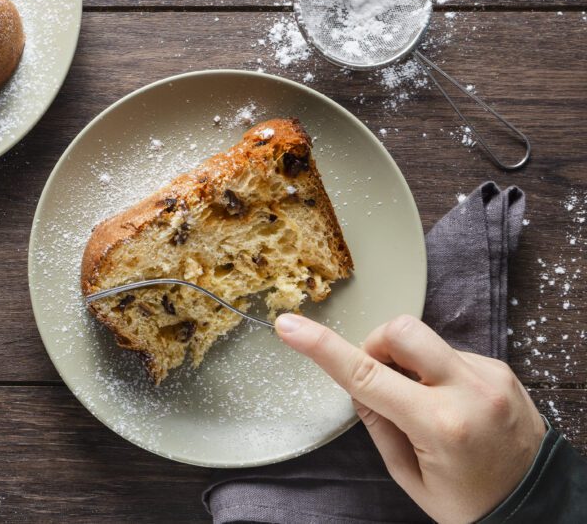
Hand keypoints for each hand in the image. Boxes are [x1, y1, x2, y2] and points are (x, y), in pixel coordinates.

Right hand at [275, 312, 544, 523]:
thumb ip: (377, 424)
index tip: (290, 326)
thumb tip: (355, 383)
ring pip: (425, 340)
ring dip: (410, 363)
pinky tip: (450, 405)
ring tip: (424, 405)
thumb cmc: (470, 503)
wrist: (539, 507)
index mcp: (439, 425)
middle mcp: (468, 391)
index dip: (322, 348)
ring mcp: (490, 376)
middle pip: (401, 330)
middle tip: (380, 379)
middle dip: (376, 345)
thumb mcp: (411, 477)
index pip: (365, 375)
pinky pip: (451, 353)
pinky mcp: (502, 370)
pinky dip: (436, 372)